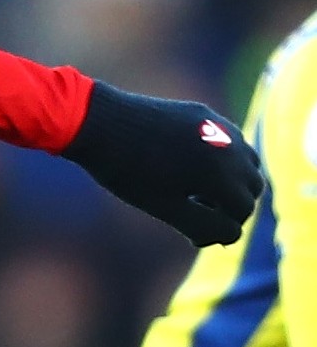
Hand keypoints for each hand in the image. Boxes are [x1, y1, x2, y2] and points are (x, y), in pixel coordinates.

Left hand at [61, 81, 264, 245]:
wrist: (95, 122)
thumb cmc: (127, 171)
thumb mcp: (166, 207)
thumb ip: (205, 226)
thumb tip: (233, 233)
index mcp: (222, 172)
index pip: (242, 212)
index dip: (220, 229)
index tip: (191, 234)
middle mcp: (229, 146)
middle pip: (251, 186)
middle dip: (230, 205)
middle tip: (194, 212)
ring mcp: (218, 124)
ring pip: (245, 161)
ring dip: (230, 181)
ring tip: (193, 191)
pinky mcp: (202, 112)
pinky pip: (227, 140)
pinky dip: (221, 158)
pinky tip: (187, 166)